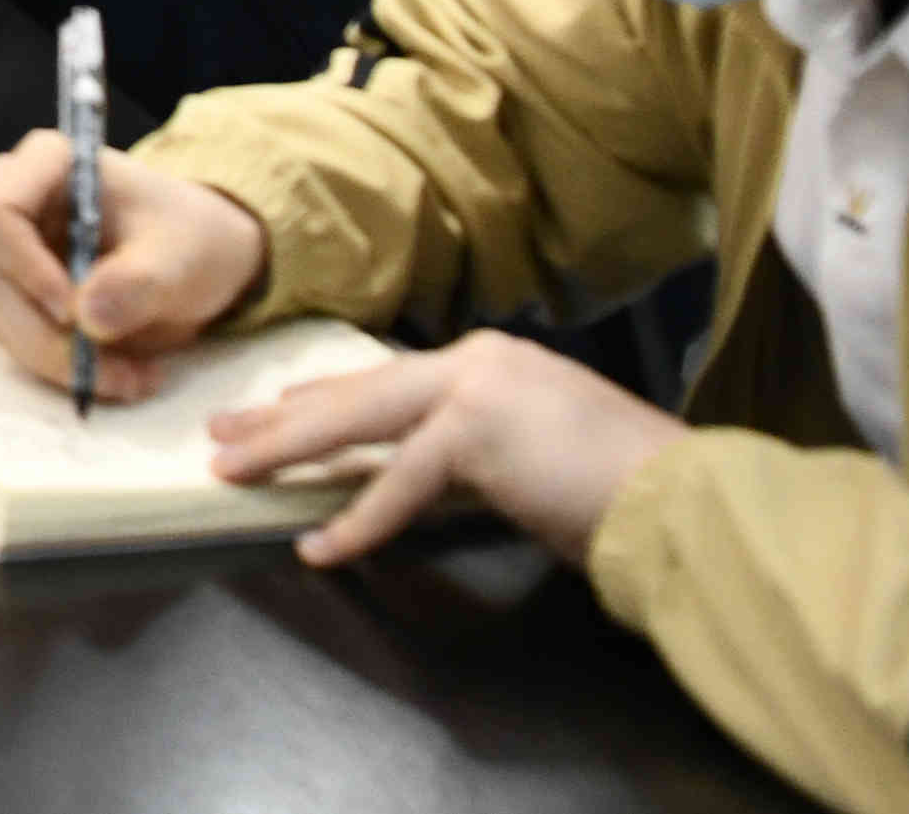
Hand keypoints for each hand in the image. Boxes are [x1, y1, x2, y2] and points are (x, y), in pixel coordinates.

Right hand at [0, 134, 269, 408]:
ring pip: (4, 321)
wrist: (196, 259)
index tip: (72, 313)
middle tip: (116, 372)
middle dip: (50, 337)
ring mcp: (11, 255)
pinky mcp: (19, 299)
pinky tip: (123, 375)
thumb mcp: (181, 254)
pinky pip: (23, 344)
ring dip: (63, 363)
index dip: (23, 267)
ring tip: (135, 378)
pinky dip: (68, 371)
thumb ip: (138, 281)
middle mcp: (15, 205)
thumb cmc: (189, 236)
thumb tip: (87, 319)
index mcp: (46, 165)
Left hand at [203, 329, 687, 568]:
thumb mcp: (534, 459)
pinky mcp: (477, 432)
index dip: (325, 399)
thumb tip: (422, 482)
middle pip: (357, 390)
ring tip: (232, 472)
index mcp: (493, 362)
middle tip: (225, 433)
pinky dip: (357, 520)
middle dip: (284, 415)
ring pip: (357, 419)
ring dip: (287, 448)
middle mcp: (478, 361)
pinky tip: (321, 547)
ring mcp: (475, 388)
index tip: (274, 412)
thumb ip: (475, 458)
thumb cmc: (624, 493)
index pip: (387, 380)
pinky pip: (399, 483)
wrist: (684, 501)